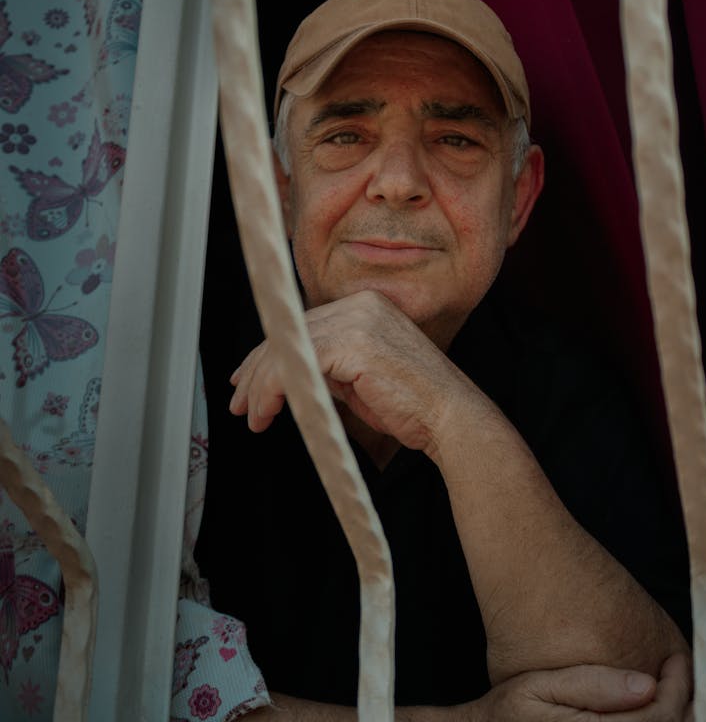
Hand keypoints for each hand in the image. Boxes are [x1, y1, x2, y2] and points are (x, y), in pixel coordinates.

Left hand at [230, 290, 479, 451]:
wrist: (450, 417)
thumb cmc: (411, 404)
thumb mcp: (359, 376)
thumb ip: (327, 364)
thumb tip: (286, 373)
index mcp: (364, 305)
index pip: (302, 324)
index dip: (270, 352)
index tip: (247, 379)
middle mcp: (360, 303)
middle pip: (290, 332)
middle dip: (257, 370)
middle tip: (240, 403)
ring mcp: (358, 319)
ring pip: (287, 347)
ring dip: (260, 386)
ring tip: (252, 416)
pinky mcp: (354, 342)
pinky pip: (296, 362)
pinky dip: (273, 389)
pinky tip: (269, 412)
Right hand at [475, 652, 693, 721]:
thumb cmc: (512, 710)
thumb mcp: (542, 684)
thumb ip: (593, 684)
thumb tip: (647, 684)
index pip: (658, 718)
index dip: (677, 687)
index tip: (676, 658)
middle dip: (688, 703)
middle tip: (684, 669)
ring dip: (682, 720)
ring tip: (678, 685)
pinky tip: (661, 709)